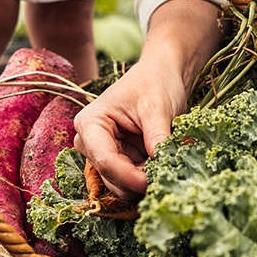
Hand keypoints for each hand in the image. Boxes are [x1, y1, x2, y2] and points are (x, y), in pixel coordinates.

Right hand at [73, 60, 185, 196]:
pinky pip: (130, 178)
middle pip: (109, 175)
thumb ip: (157, 135)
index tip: (150, 183)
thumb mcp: (158, 107)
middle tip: (164, 174)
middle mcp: (90, 140)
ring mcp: (104, 151)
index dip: (127, 176)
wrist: (164, 74)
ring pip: (119, 183)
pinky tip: (162, 166)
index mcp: (91, 122)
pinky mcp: (120, 158)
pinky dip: (146, 177)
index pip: (104, 159)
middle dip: (136, 180)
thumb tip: (162, 164)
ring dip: (142, 180)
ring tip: (166, 166)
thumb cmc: (157, 82)